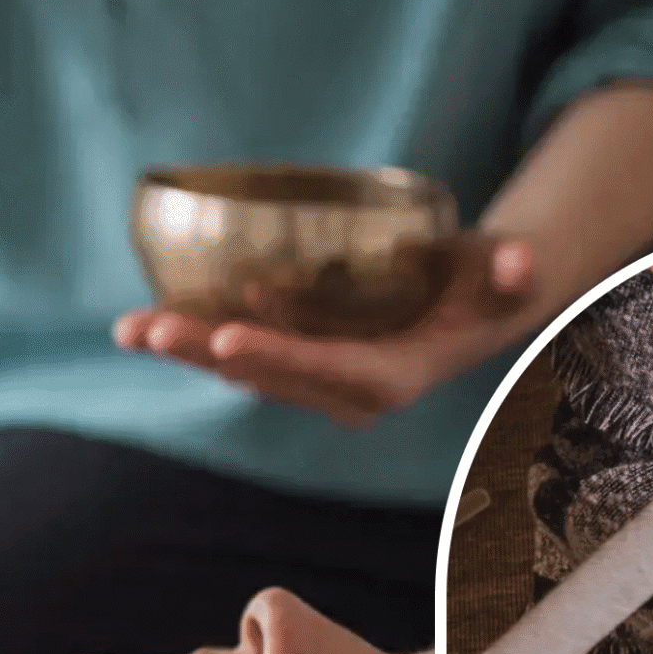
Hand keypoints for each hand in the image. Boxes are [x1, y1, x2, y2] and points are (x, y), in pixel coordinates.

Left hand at [113, 233, 536, 426]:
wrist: (474, 309)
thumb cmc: (489, 283)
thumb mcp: (506, 273)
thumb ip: (515, 271)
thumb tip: (524, 262)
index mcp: (394, 376)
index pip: (331, 370)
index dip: (279, 357)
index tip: (230, 339)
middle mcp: (347, 391)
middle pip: (270, 377)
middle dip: (208, 353)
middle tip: (153, 329)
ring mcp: (316, 381)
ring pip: (242, 371)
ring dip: (186, 351)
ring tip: (128, 330)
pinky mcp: (295, 364)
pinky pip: (238, 356)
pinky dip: (192, 340)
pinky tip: (143, 324)